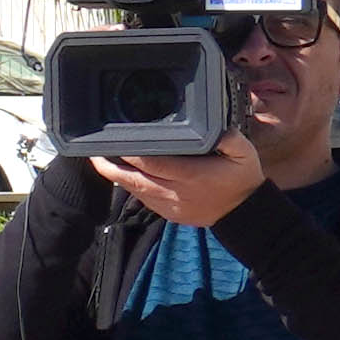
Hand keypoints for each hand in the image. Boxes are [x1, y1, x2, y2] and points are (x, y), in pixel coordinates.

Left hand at [107, 139, 267, 227]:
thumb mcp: (244, 153)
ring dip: (117, 177)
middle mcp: (177, 192)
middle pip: (136, 180)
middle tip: (94, 153)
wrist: (246, 214)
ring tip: (100, 161)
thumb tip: (216, 125)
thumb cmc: (242, 179)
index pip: (154, 163)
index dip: (132, 154)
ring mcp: (171, 206)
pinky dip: (131, 188)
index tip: (116, 142)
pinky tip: (121, 176)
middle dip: (112, 167)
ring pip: (136, 192)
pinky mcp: (170, 214)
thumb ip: (229, 137)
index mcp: (191, 176)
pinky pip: (144, 200)